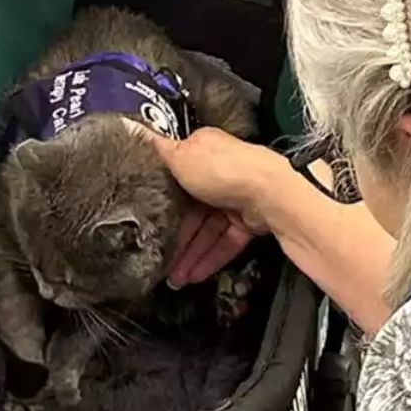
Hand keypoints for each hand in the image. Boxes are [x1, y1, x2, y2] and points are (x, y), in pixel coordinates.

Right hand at [148, 130, 293, 285]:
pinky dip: (211, 258)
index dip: (162, 202)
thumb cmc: (224, 169)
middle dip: (177, 238)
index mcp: (203, 151)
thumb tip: (141, 132)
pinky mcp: (249, 221)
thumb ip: (160, 150)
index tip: (147, 222)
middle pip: (192, 211)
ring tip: (176, 278)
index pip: (176, 178)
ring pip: (208, 231)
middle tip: (161, 261)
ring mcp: (235, 198)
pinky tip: (195, 274)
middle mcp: (220, 174)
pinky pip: (225, 242)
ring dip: (192, 254)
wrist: (269, 193)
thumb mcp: (181, 156)